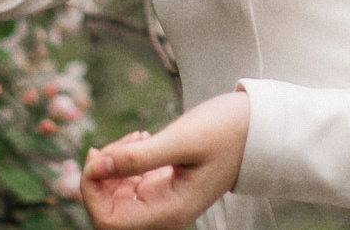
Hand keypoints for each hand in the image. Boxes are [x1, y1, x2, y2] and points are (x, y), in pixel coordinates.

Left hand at [80, 90, 250, 229]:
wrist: (257, 128)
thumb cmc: (227, 132)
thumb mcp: (183, 139)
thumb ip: (139, 156)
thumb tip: (96, 165)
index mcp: (168, 212)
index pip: (109, 221)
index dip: (92, 191)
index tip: (98, 154)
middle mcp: (162, 213)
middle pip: (108, 210)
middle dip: (102, 176)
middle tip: (121, 140)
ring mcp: (162, 200)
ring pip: (116, 194)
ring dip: (114, 165)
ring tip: (137, 136)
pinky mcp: (163, 184)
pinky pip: (130, 182)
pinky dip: (126, 160)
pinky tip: (142, 138)